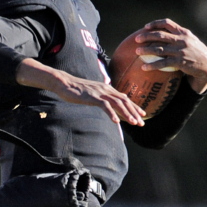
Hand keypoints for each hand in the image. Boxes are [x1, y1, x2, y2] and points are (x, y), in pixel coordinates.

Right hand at [16, 59, 144, 125]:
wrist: (63, 83)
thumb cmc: (75, 89)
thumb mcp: (90, 93)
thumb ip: (99, 97)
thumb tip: (105, 104)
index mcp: (106, 88)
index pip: (124, 98)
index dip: (134, 106)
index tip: (142, 114)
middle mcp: (106, 89)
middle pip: (124, 101)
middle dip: (134, 112)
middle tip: (141, 123)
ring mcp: (99, 92)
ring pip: (118, 104)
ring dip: (127, 114)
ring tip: (134, 123)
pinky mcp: (92, 97)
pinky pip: (105, 106)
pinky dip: (111, 114)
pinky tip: (116, 122)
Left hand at [135, 19, 206, 93]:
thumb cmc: (196, 53)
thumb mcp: (190, 41)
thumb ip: (179, 37)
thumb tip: (162, 36)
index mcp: (183, 32)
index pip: (168, 23)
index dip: (156, 24)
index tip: (146, 27)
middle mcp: (181, 40)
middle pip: (160, 35)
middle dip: (146, 36)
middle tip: (136, 39)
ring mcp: (180, 51)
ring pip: (159, 49)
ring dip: (146, 50)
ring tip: (136, 51)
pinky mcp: (180, 62)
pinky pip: (163, 63)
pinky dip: (152, 65)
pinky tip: (144, 67)